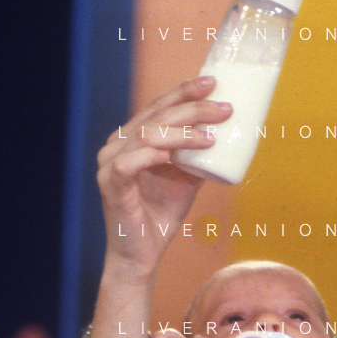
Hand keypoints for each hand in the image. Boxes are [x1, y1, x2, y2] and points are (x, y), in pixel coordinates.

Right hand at [96, 77, 231, 279]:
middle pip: (156, 115)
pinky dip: (151, 157)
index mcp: (133, 138)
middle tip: (222, 107)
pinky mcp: (109, 184)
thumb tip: (226, 136)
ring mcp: (110, 162)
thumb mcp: (186, 180)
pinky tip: (171, 157)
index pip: (159, 106)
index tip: (212, 83)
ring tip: (211, 137)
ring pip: (146, 135)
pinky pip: (129, 163)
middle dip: (192, 108)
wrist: (143, 255)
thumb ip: (197, 157)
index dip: (184, 92)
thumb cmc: (161, 216)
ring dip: (181, 134)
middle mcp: (118, 144)